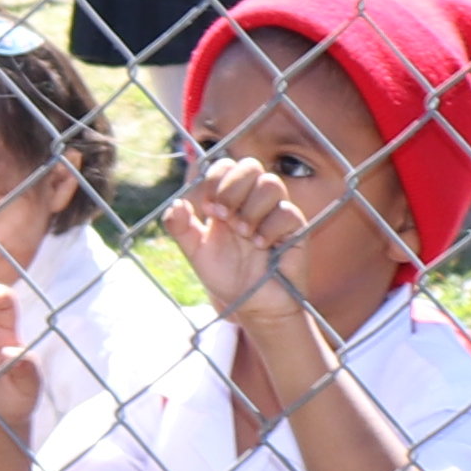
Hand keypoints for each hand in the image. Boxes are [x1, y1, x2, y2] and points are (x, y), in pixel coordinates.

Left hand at [168, 158, 318, 330]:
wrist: (251, 305)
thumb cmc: (226, 276)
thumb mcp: (195, 251)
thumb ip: (180, 227)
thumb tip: (175, 204)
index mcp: (228, 199)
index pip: (224, 165)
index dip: (213, 178)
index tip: (204, 207)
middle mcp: (253, 200)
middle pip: (250, 165)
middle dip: (231, 187)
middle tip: (220, 216)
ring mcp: (275, 211)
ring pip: (271, 183)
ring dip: (250, 207)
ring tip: (242, 233)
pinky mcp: (295, 227)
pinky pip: (287, 211)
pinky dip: (269, 226)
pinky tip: (260, 245)